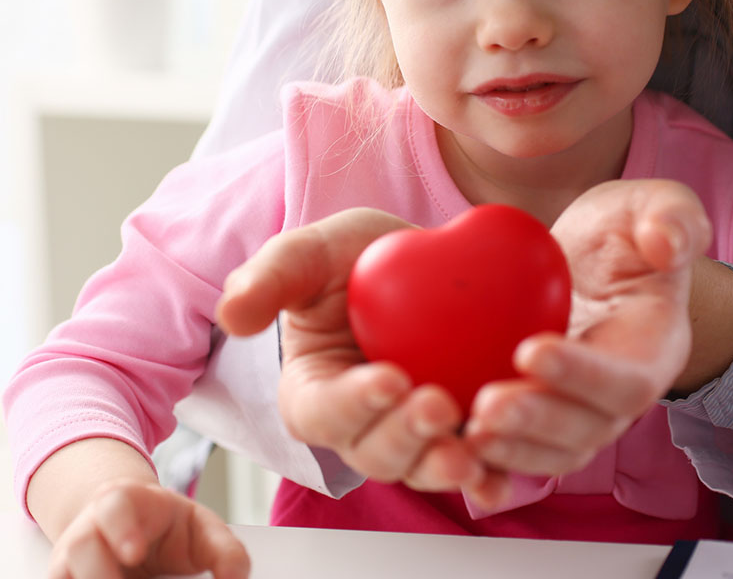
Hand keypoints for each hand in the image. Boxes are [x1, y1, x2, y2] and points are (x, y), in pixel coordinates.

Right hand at [47, 479, 248, 578]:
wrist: (137, 532)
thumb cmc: (170, 528)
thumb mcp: (202, 529)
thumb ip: (225, 551)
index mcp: (123, 502)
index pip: (114, 506)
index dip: (120, 528)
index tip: (134, 552)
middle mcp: (89, 530)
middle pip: (80, 546)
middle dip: (97, 572)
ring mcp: (70, 562)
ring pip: (62, 573)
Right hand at [216, 208, 510, 506]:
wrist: (418, 261)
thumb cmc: (353, 259)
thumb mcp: (311, 253)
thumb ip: (270, 278)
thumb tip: (233, 315)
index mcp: (313, 391)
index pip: (322, 410)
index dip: (352, 402)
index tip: (386, 378)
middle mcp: (360, 425)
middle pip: (373, 452)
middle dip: (404, 437)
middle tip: (435, 403)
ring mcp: (410, 435)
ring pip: (419, 467)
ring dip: (441, 466)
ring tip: (468, 450)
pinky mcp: (457, 433)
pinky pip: (469, 466)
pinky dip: (484, 478)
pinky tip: (500, 474)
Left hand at [462, 179, 711, 476]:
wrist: (590, 263)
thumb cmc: (624, 233)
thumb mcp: (653, 205)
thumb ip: (672, 217)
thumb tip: (667, 243)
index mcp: (651, 349)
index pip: (626, 378)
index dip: (582, 373)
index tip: (530, 351)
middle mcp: (618, 396)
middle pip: (587, 428)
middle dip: (537, 422)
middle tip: (486, 406)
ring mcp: (579, 414)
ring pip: (552, 451)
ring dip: (510, 449)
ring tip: (464, 429)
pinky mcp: (539, 418)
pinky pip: (518, 450)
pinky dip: (487, 461)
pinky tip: (446, 449)